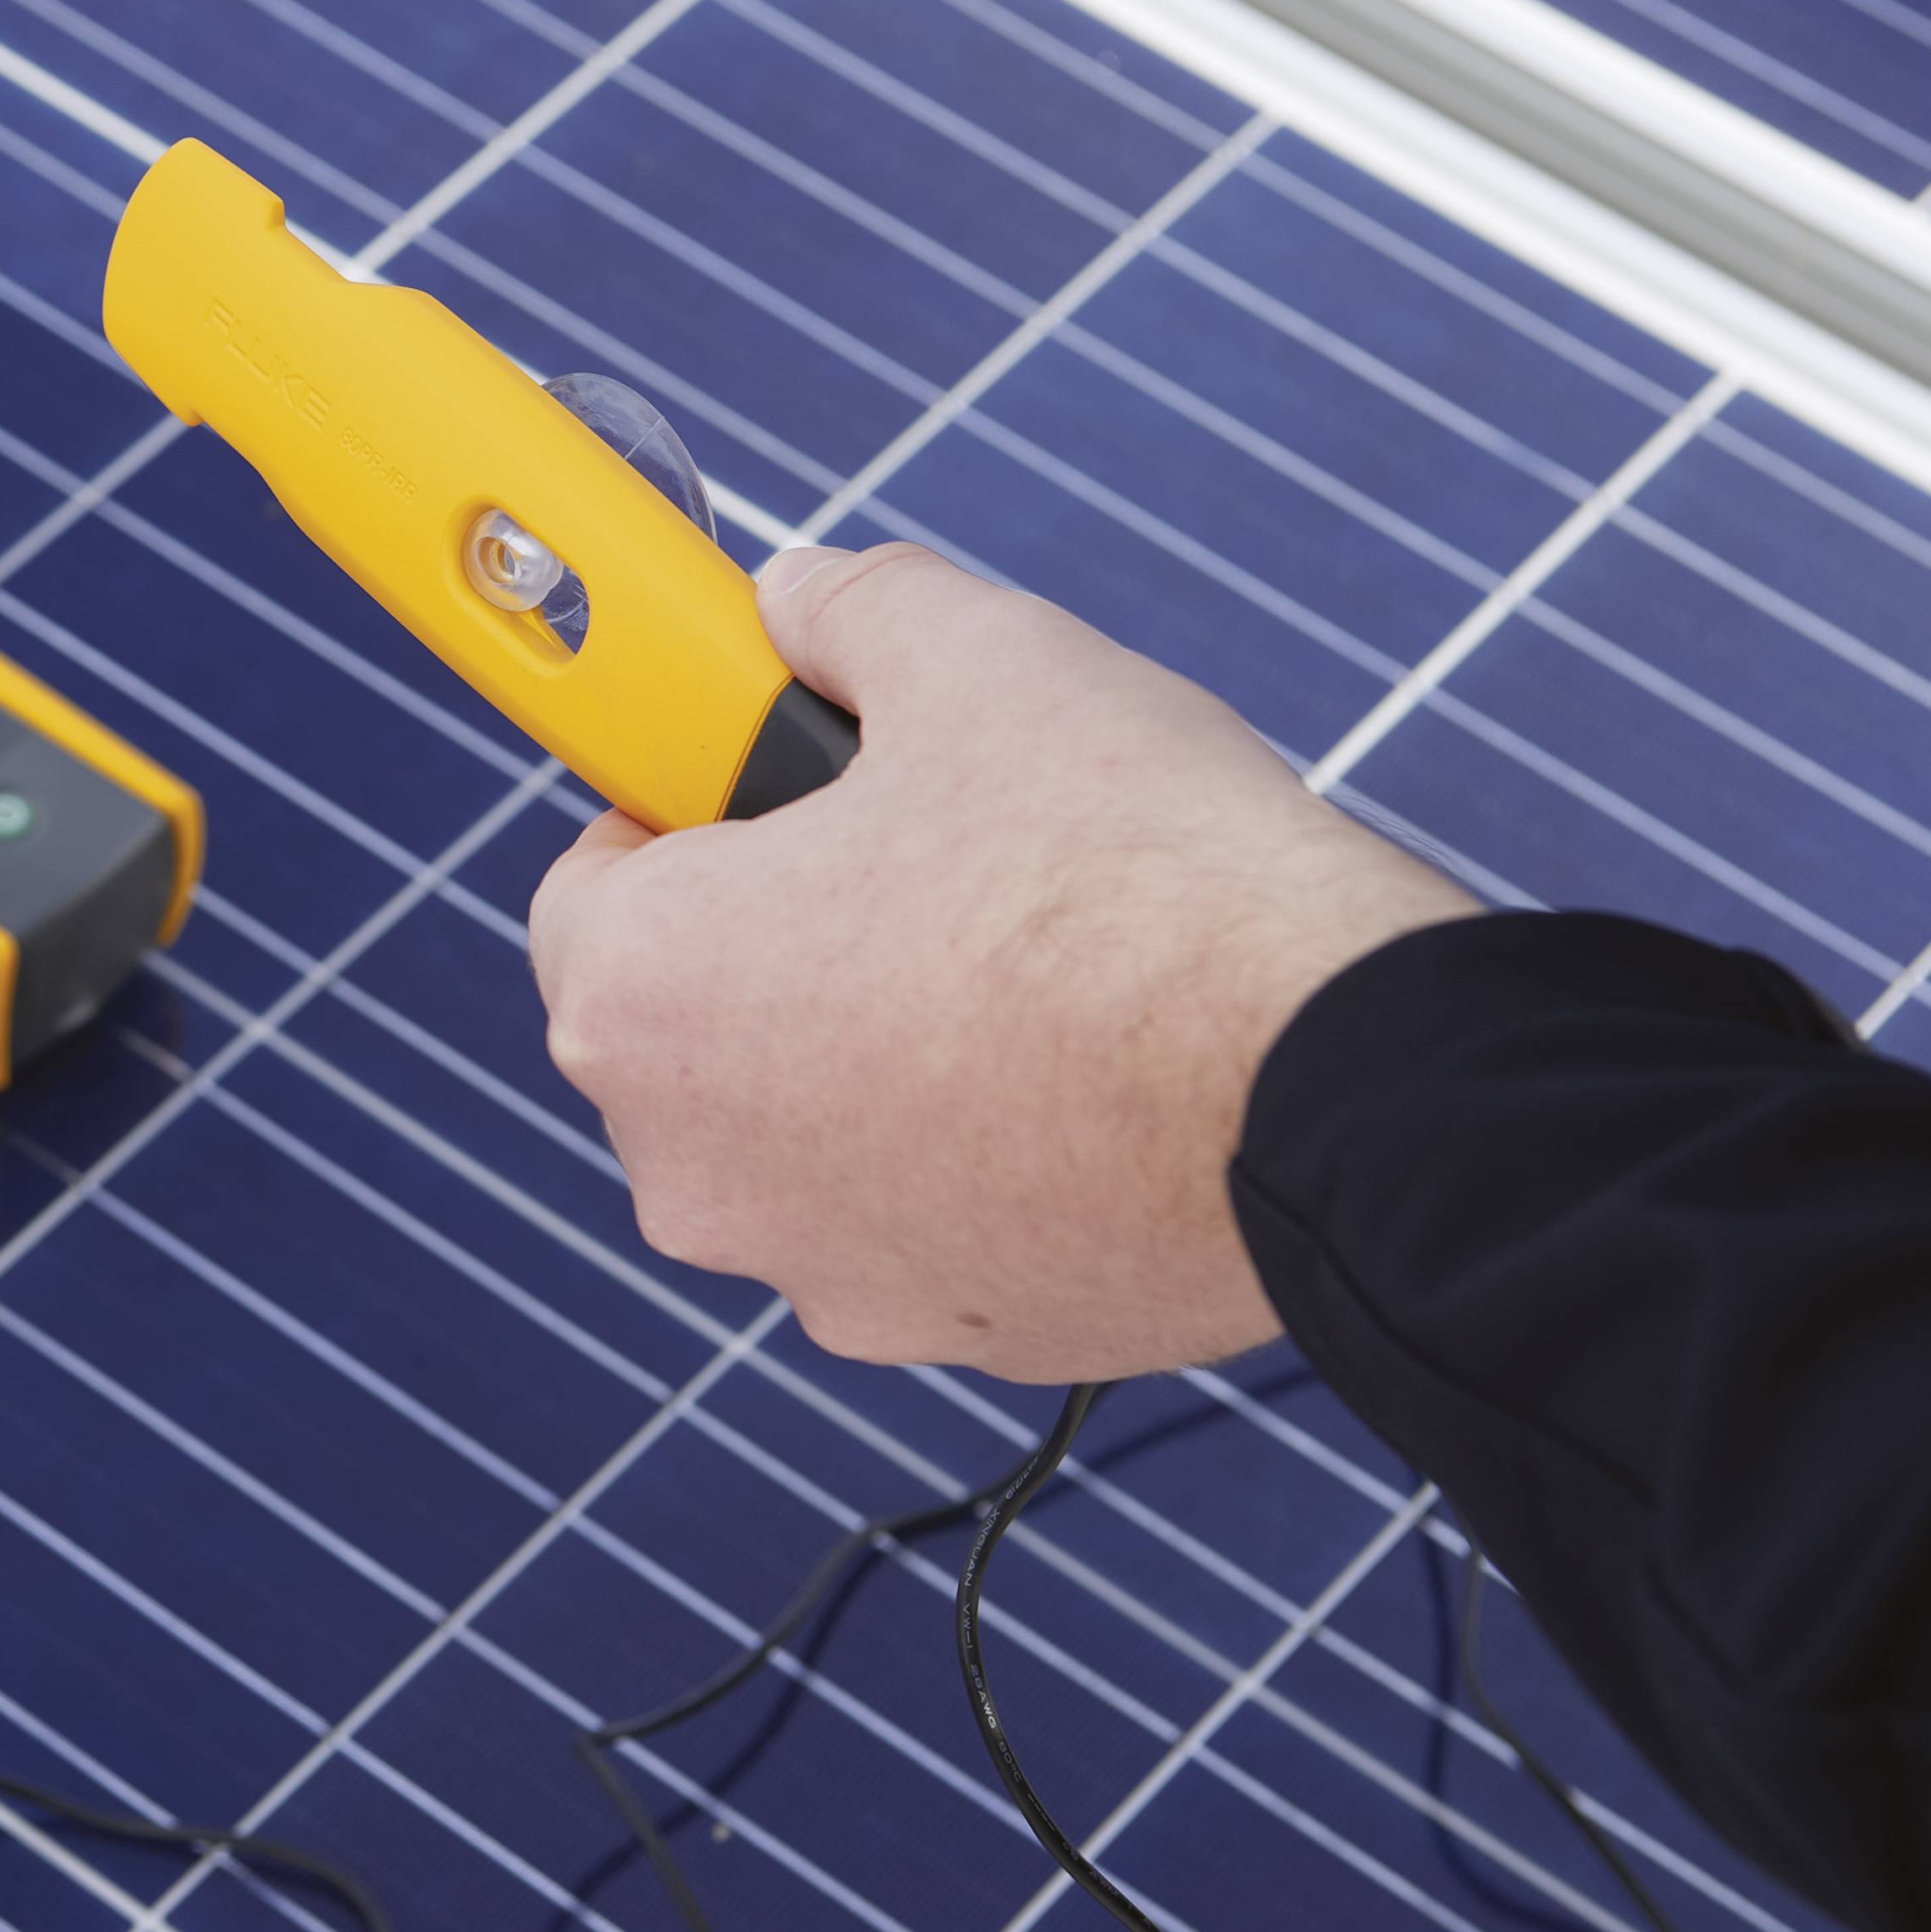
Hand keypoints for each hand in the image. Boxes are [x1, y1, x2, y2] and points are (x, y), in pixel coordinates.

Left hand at [524, 542, 1475, 1381]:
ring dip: (875, 1045)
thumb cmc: (1138, 870)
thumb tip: (797, 598)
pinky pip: (918, 1212)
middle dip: (782, 930)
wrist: (1341, 1087)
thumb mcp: (976, 655)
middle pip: (692, 1013)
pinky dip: (973, 1147)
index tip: (771, 782)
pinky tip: (1085, 1072)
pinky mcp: (947, 1333)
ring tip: (1029, 959)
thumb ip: (846, 610)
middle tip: (925, 855)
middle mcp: (688, 1165)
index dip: (683, 807)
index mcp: (645, 993)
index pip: (589, 881)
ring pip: (805, 1123)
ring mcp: (815, 1270)